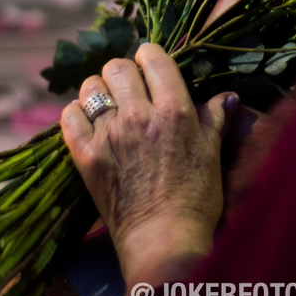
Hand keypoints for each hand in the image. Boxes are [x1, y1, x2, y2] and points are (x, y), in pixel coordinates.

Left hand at [60, 43, 238, 290]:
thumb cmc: (196, 198)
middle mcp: (139, 115)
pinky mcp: (85, 155)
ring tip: (108, 105)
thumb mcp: (212, 153)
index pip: (153, 57)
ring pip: (91, 87)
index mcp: (174, 110)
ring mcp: (109, 135)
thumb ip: (215, 118)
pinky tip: (88, 122)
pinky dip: (76, 113)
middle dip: (124, 72)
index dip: (150, 56)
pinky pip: (69, 116)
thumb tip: (227, 95)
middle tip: (130, 89)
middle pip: (118, 67)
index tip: (150, 65)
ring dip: (99, 91)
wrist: (164, 239)